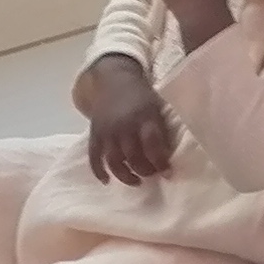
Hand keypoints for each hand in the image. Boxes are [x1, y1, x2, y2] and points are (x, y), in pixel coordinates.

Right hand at [76, 57, 178, 187]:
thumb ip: (160, 130)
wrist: (113, 81)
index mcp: (143, 118)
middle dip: (145, 171)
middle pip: (133, 157)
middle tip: (153, 175)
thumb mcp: (156, 108)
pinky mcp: (94, 135)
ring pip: (114, 161)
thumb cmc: (141, 97)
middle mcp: (123, 126)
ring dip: (125, 176)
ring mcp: (107, 132)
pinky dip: (99, 171)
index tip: (168, 173)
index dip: (160, 162)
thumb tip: (166, 157)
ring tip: (136, 182)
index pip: (152, 145)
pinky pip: (94, 157)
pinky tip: (107, 181)